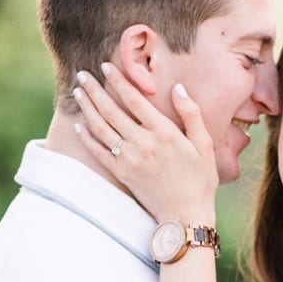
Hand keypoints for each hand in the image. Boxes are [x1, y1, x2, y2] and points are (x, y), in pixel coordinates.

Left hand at [73, 63, 217, 223]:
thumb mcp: (204, 145)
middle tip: (82, 74)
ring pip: (101, 127)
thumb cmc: (200, 179)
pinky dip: (87, 137)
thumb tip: (178, 88)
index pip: (134, 100)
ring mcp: (129, 158)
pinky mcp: (121, 173)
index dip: (118, 81)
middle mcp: (142, 143)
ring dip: (87, 108)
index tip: (106, 67)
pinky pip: (98, 151)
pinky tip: (80, 125)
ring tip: (78, 92)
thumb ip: (192, 114)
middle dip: (95, 90)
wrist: (186, 214)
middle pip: (111, 110)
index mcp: (163, 132)